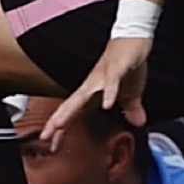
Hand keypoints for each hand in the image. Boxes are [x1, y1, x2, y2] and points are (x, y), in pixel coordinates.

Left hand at [38, 31, 150, 150]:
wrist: (134, 38)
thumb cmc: (127, 63)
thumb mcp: (131, 93)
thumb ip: (131, 109)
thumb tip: (137, 122)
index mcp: (93, 92)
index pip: (74, 113)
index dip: (62, 129)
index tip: (52, 145)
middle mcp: (92, 85)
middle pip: (71, 106)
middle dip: (57, 122)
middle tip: (46, 137)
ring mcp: (103, 75)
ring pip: (83, 95)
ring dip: (71, 110)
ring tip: (61, 125)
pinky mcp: (117, 66)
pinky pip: (112, 81)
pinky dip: (109, 93)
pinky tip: (108, 104)